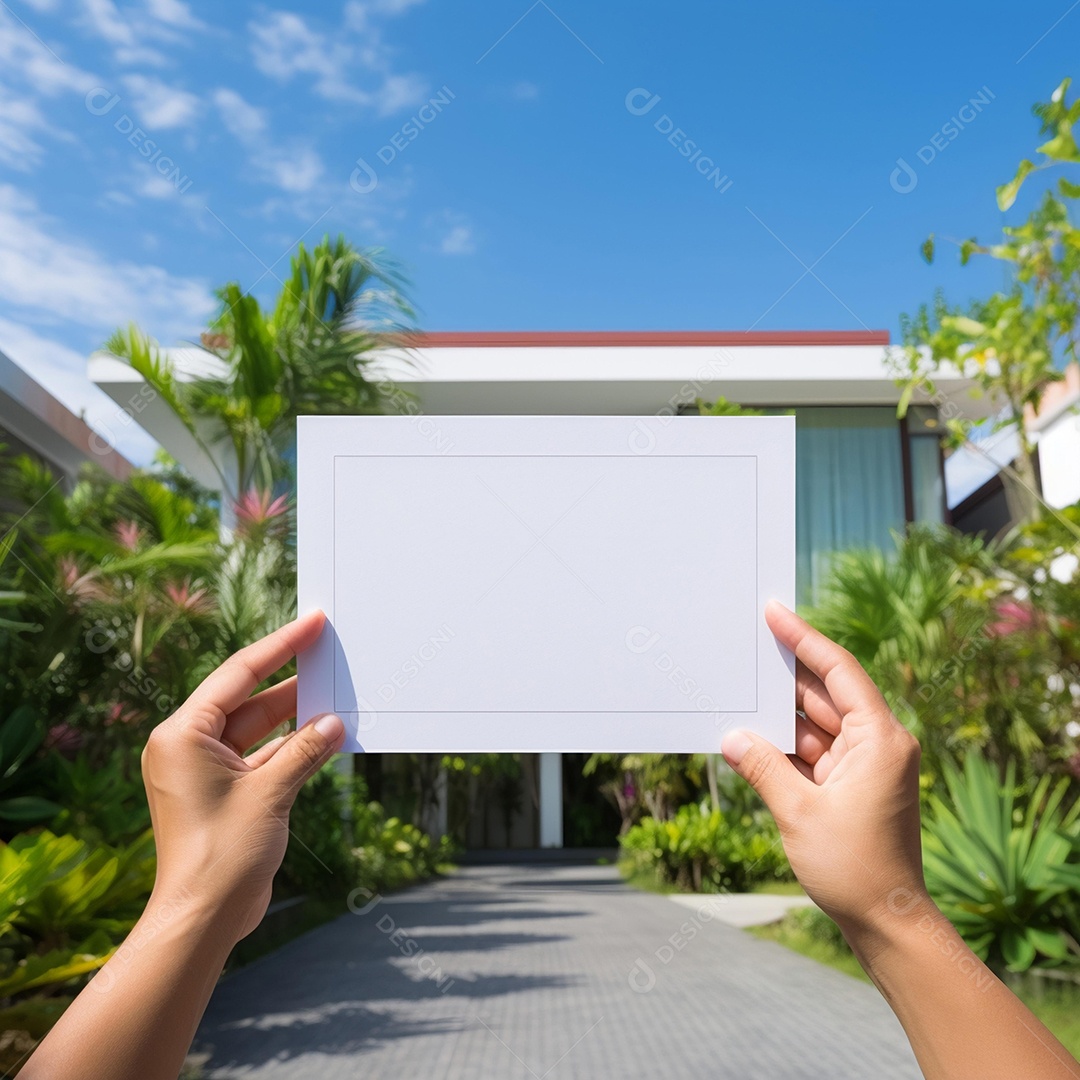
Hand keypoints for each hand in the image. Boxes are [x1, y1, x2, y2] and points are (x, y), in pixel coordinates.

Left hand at [141, 610, 345, 941]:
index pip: (236, 675)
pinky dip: (292, 748)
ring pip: (258, 729)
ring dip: (295, 718)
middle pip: (247, 699)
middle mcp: (188, 747)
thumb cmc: (221, 856)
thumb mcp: (270, 793)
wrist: (203, 918)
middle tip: (326, 653)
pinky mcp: (225, 793)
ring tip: (334, 693)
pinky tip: (325, 736)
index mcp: (182, 735)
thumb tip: (333, 722)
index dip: (278, 647)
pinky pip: (263, 756)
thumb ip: (305, 751)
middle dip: (289, 681)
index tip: (310, 624)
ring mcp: (206, 771)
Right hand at [721, 601, 924, 934]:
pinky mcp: (851, 785)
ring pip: (815, 723)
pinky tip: (751, 736)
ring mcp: (865, 765)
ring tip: (737, 693)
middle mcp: (877, 744)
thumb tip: (731, 737)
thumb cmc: (854, 868)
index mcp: (880, 739)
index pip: (839, 671)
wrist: (886, 921)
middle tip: (745, 648)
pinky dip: (784, 744)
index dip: (805, 638)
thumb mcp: (798, 812)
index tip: (775, 612)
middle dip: (784, 677)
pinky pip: (813, 750)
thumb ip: (762, 767)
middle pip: (825, 694)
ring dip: (779, 716)